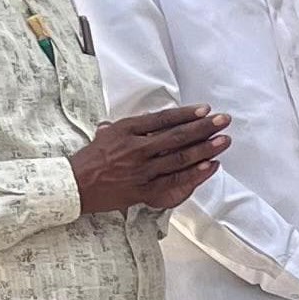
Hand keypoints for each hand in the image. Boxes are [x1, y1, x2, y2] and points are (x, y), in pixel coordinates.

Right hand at [71, 105, 231, 213]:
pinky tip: (211, 166)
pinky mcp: (144, 189)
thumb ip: (129, 126)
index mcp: (125, 130)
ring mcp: (141, 170)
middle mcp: (135, 148)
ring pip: (179, 158)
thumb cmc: (90, 159)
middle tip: (224, 121)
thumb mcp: (106, 134)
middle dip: (204, 128)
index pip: (162, 119)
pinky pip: (174, 181)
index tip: (206, 110)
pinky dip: (194, 173)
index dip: (186, 114)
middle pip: (176, 136)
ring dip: (205, 149)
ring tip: (224, 141)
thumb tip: (149, 120)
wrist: (74, 186)